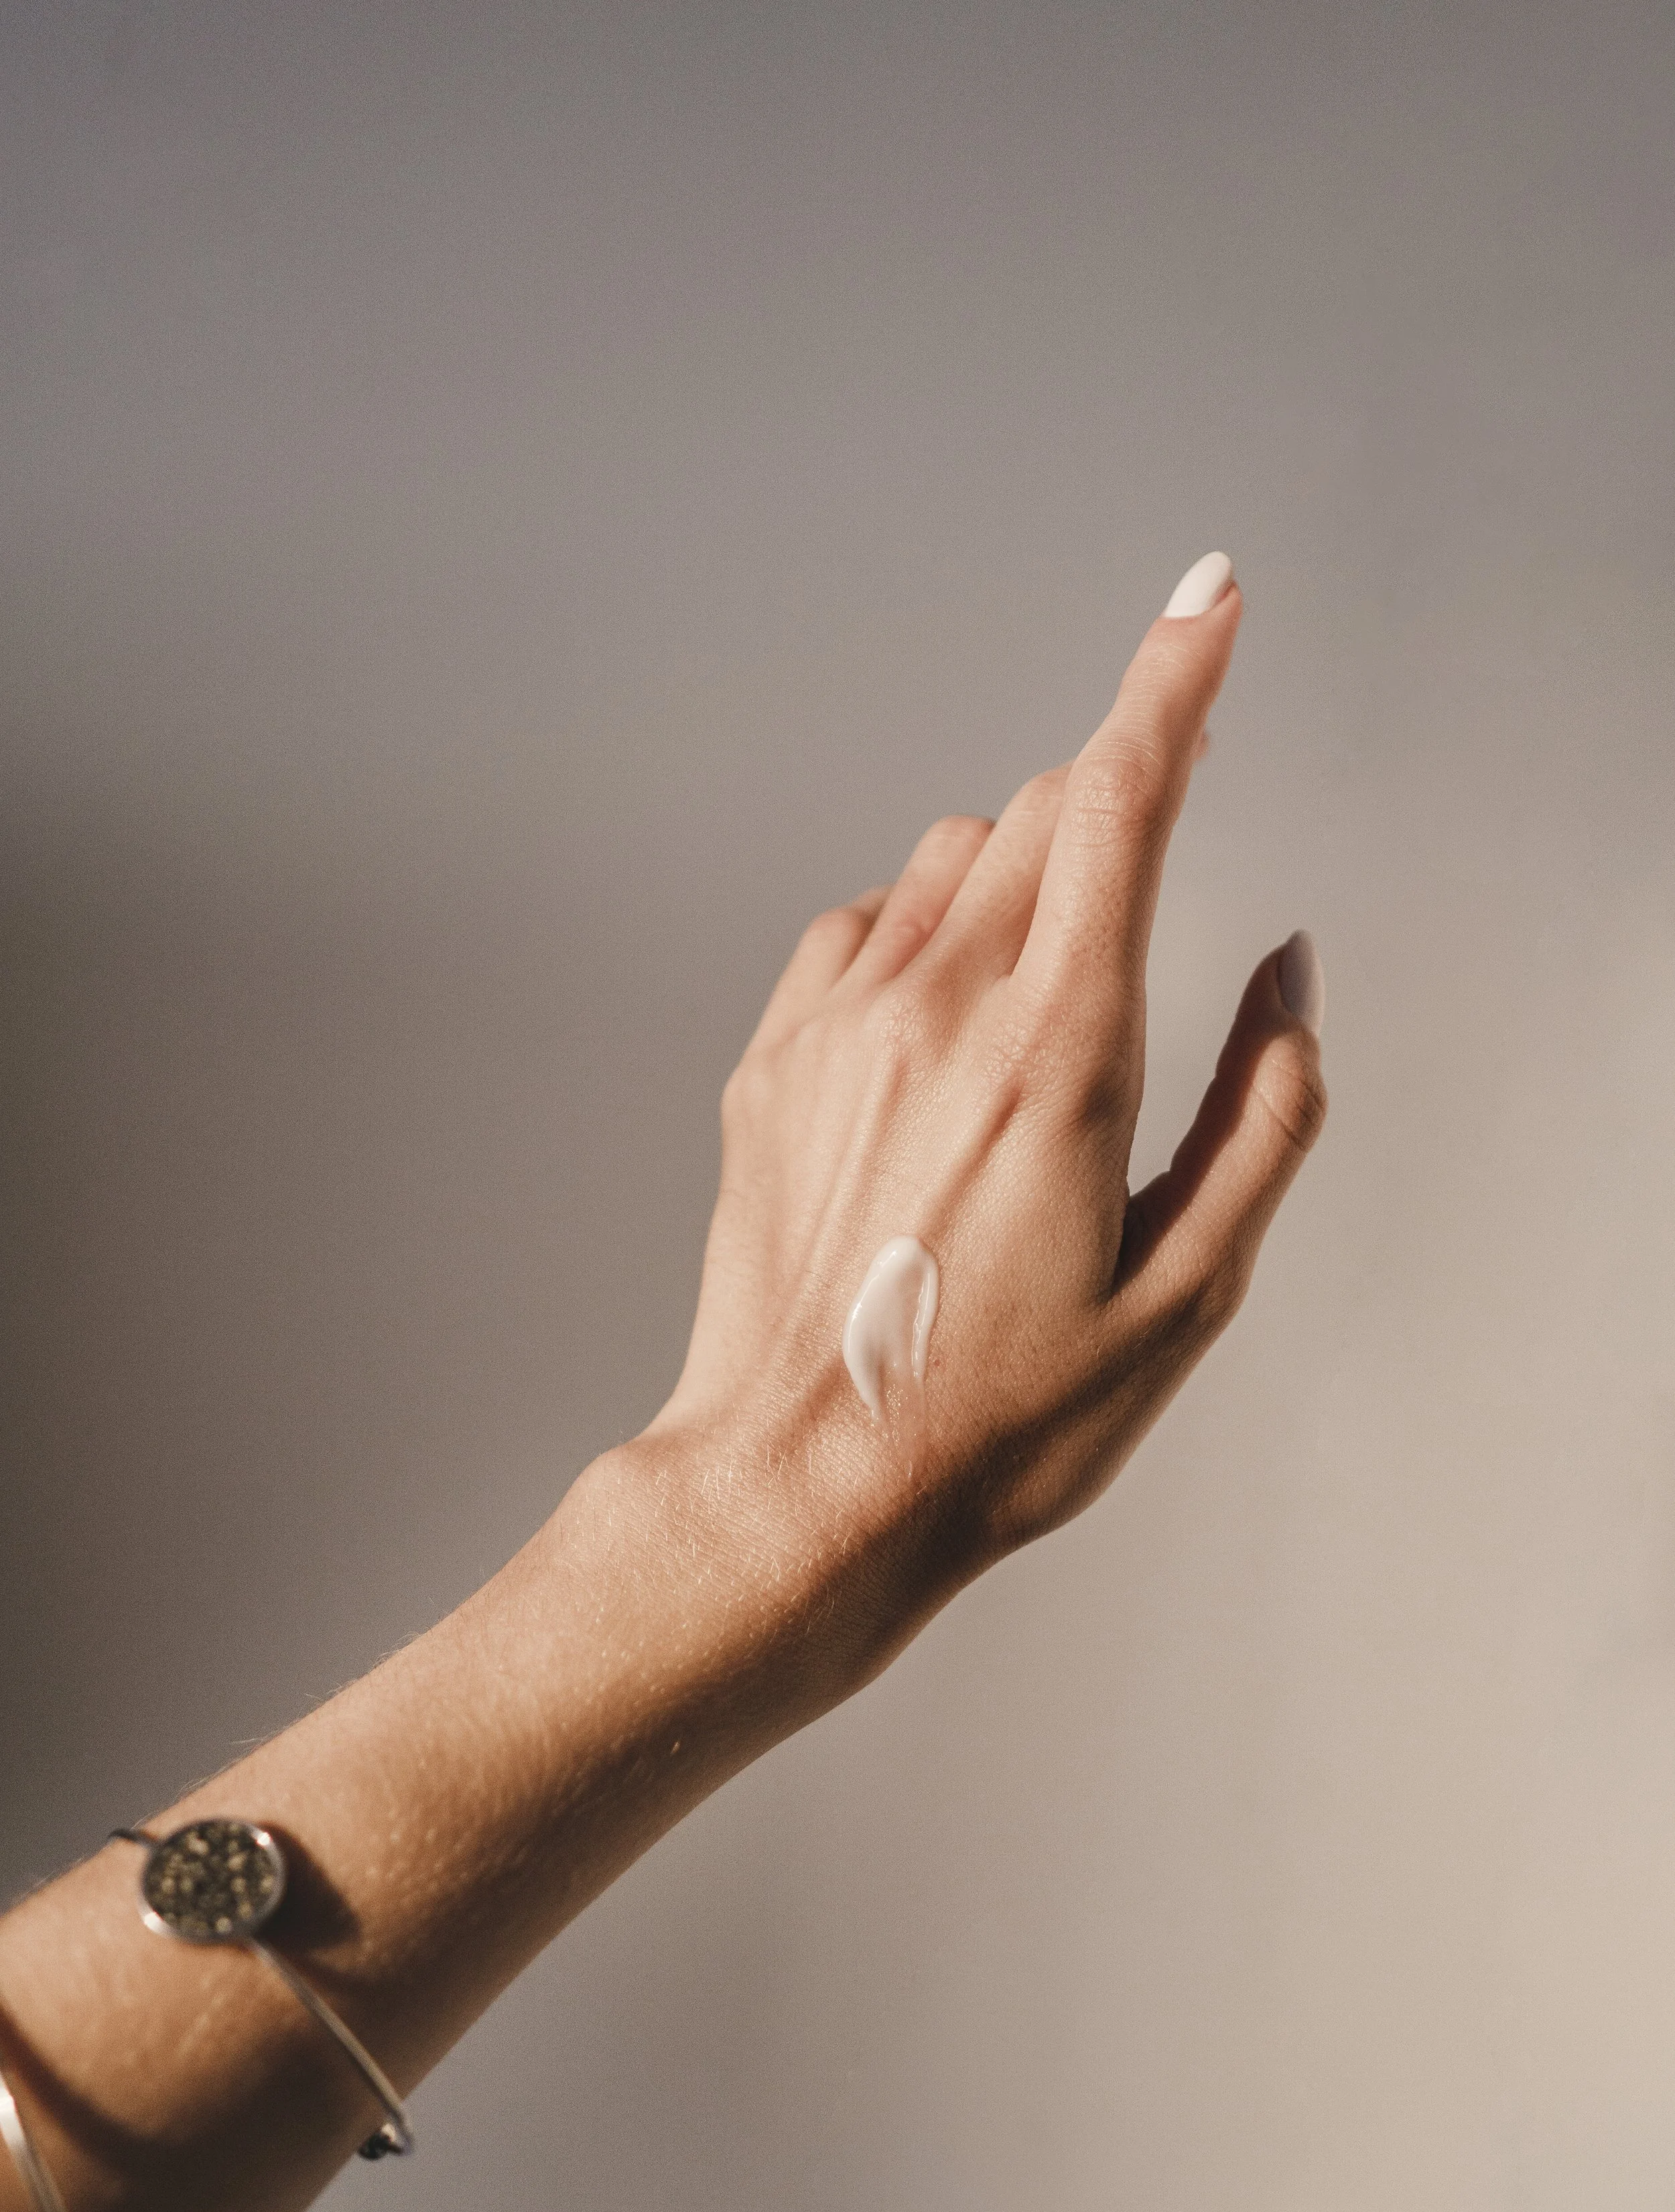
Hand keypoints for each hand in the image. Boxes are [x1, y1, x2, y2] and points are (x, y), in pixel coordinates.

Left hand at [649, 555, 1325, 1596]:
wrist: (801, 1482)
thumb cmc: (996, 1417)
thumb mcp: (1186, 1295)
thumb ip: (1264, 1115)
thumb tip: (1287, 974)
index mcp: (1057, 1052)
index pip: (1119, 800)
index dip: (1176, 681)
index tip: (1209, 600)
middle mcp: (935, 1006)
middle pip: (1035, 811)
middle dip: (1111, 809)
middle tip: (1147, 891)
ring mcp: (836, 1025)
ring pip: (945, 859)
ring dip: (1015, 877)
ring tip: (1041, 1013)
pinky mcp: (771, 1061)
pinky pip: (857, 926)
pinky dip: (917, 935)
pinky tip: (937, 1035)